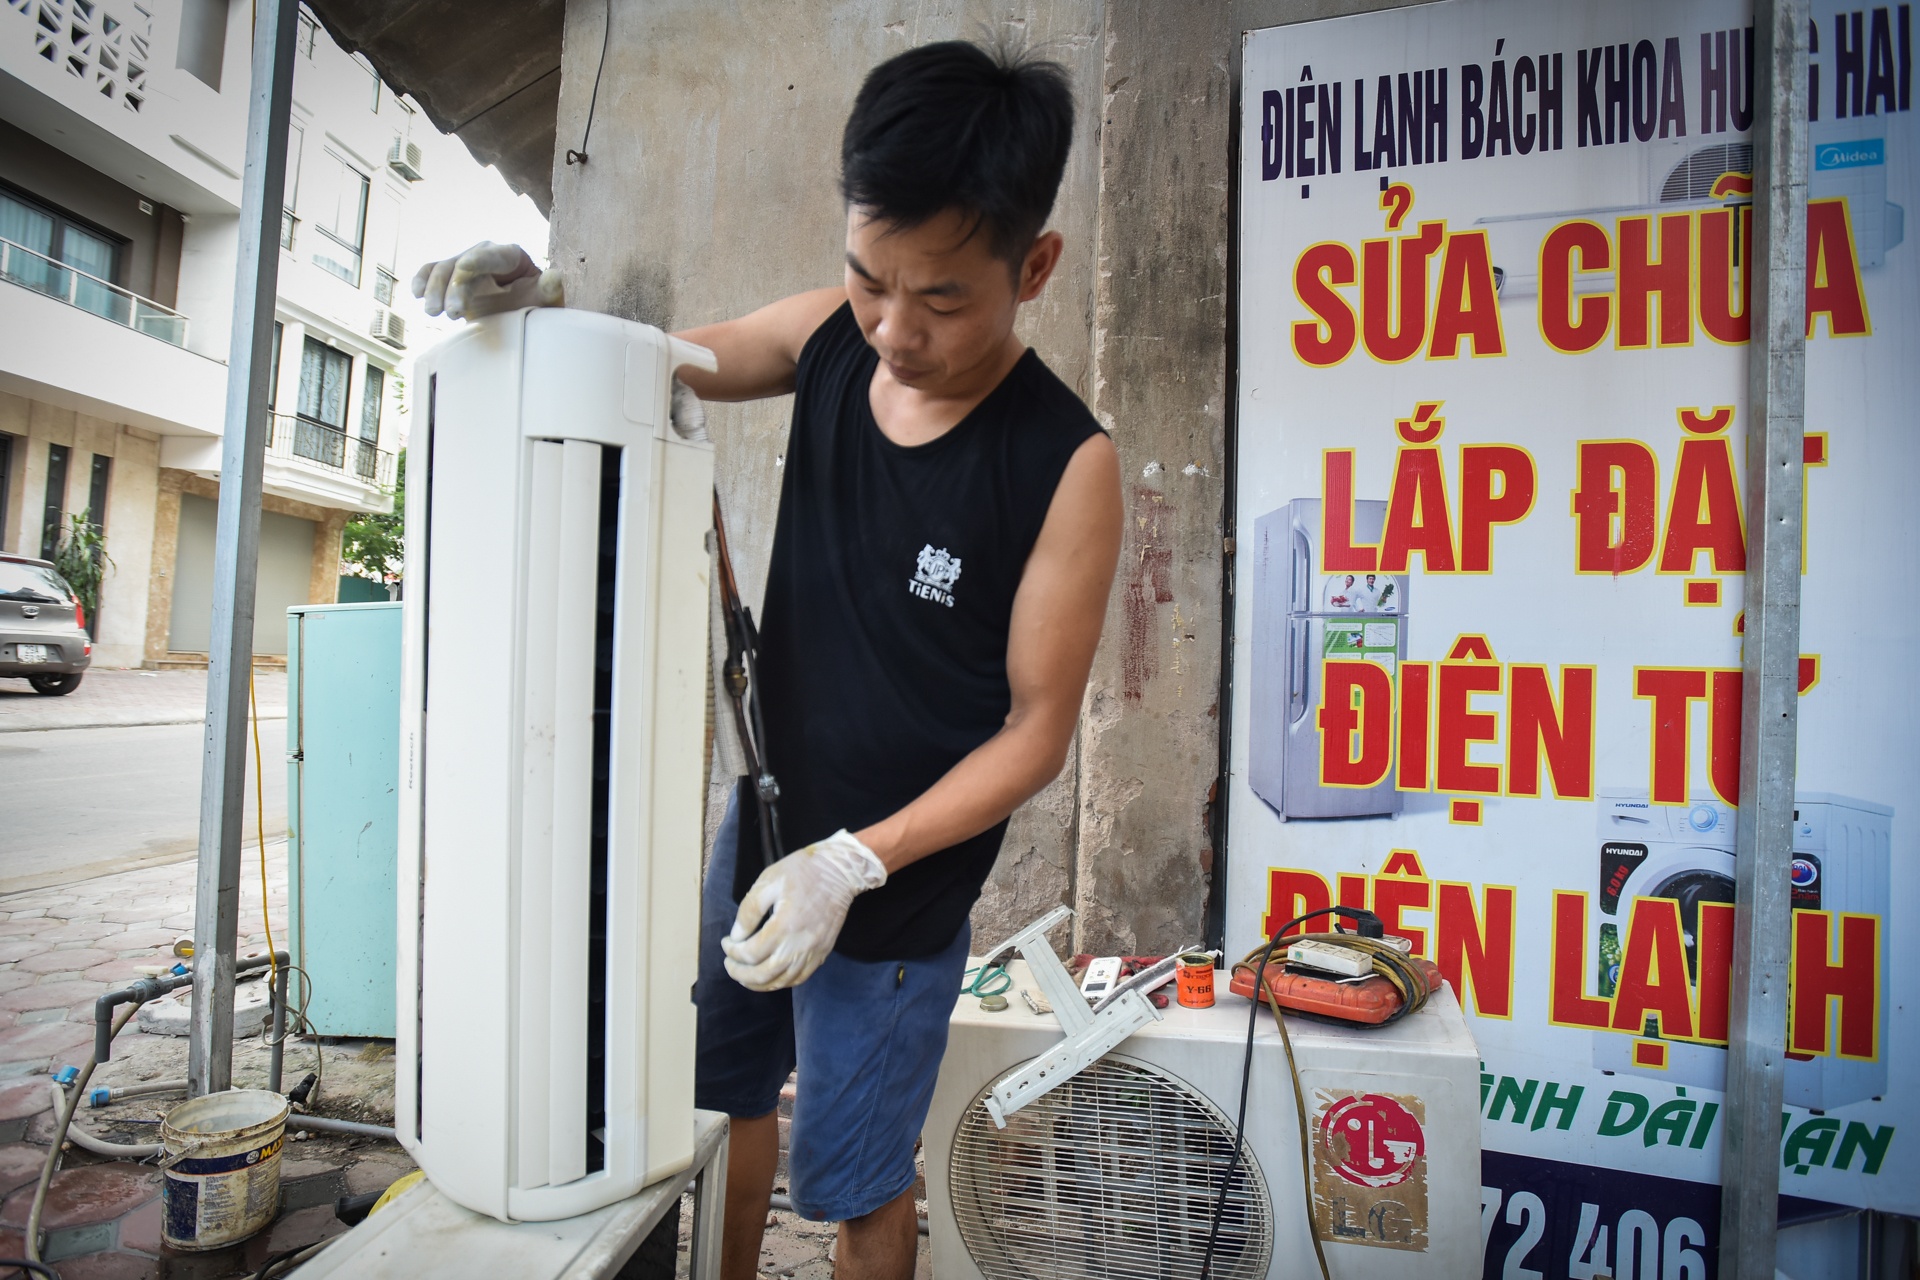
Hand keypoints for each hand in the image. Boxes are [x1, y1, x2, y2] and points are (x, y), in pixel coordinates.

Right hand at [412, 241, 564, 319]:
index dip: (478, 259)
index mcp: (511, 256)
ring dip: (434, 290)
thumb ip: (550, 290)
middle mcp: (485, 254)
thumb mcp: (546, 301)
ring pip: (443, 270)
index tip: (464, 268)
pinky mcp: (451, 277)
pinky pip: (431, 272)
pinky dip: (421, 280)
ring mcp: (465, 264)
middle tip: (452, 314)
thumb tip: (555, 276)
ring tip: (433, 313)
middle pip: (463, 264)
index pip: (493, 255)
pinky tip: (416, 294)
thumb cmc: (536, 304)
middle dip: (454, 288)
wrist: (520, 313)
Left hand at [721, 830, 886, 990]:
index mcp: (784, 925)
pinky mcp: (822, 952)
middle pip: (763, 975)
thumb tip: (737, 937)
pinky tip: (770, 975)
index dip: (732, 952)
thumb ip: (749, 911)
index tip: (726, 942)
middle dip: (740, 973)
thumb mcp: (769, 880)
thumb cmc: (803, 871)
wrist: (841, 871)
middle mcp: (800, 944)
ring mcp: (813, 951)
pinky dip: (781, 982)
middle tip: (729, 964)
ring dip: (758, 983)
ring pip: (781, 982)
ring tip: (744, 974)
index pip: (751, 953)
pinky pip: (800, 978)